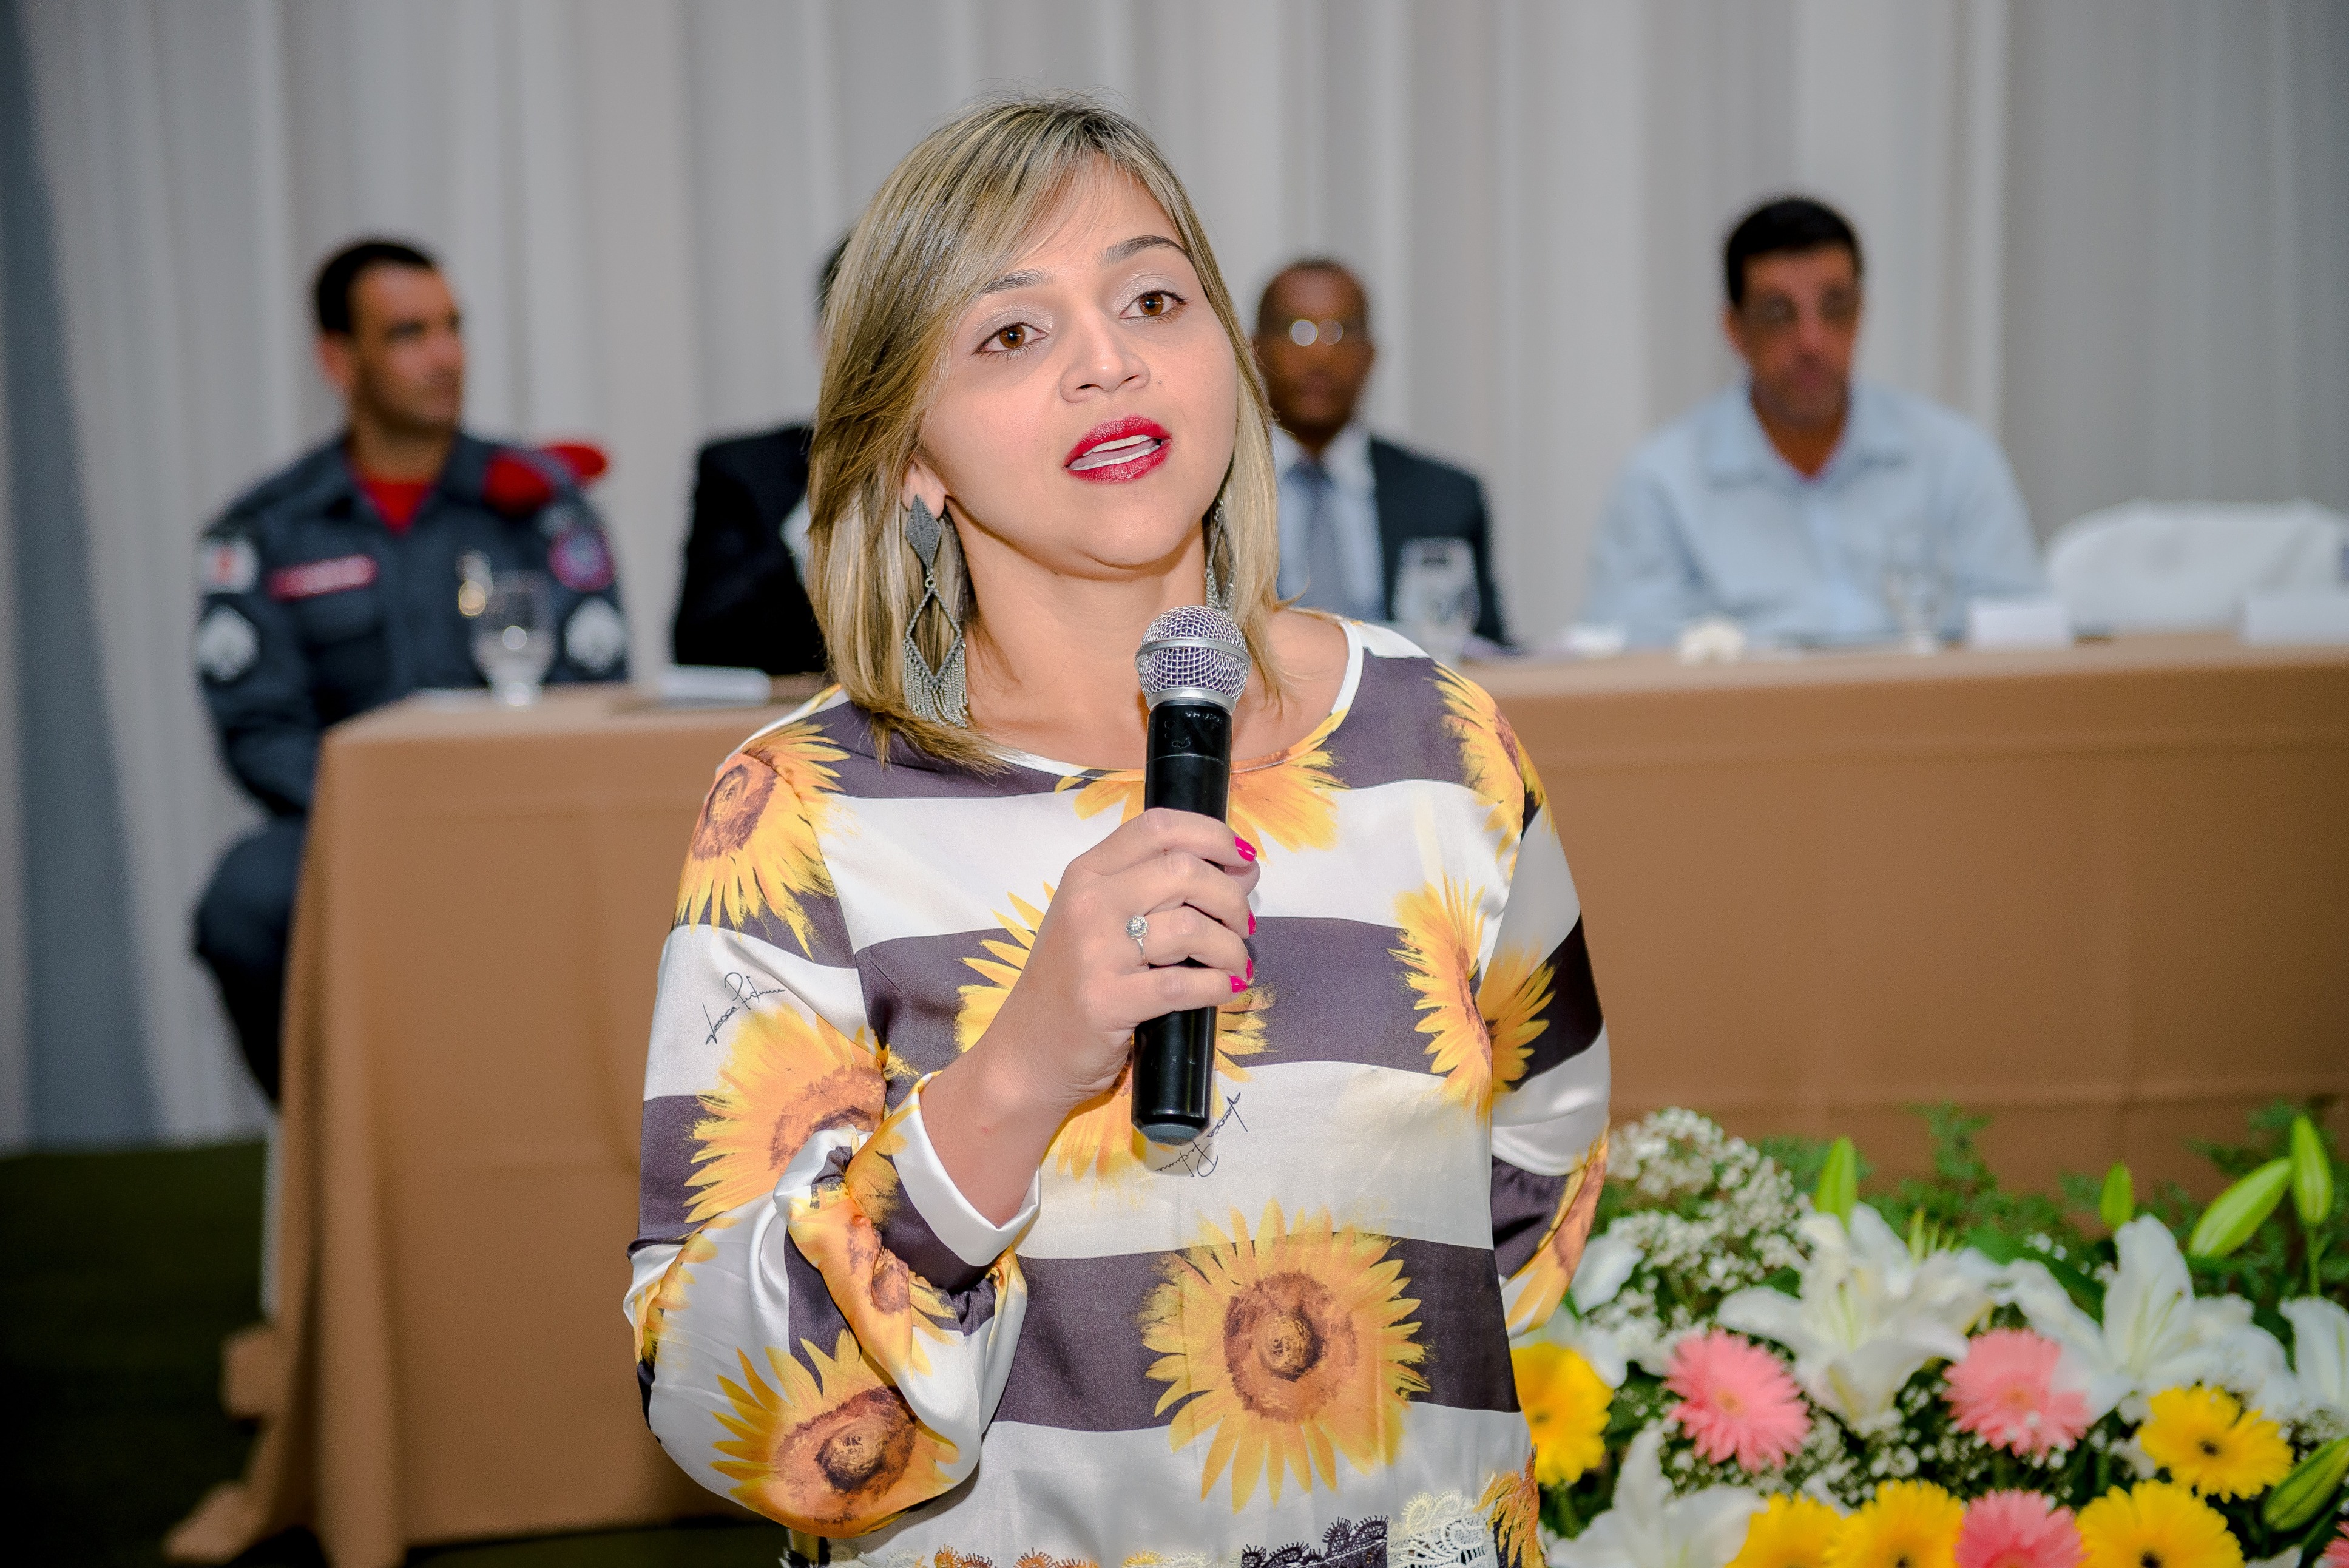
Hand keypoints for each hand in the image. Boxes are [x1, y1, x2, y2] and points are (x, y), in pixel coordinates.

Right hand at [990, 807, 1258, 1104]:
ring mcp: (1094, 952)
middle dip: (1231, 896)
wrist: (1028, 1050)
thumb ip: (1166, 890)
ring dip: (1230, 946)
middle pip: (1184, 870)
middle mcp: (1087, 903)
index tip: (1243, 856)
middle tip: (1242, 923)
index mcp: (1087, 873)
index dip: (1213, 835)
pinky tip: (1225, 988)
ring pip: (1191, 926)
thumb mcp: (1105, 921)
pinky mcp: (1107, 1000)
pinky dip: (1218, 985)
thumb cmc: (1073, 980)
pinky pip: (1184, 984)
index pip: (1158, 826)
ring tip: (1235, 962)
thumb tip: (1244, 870)